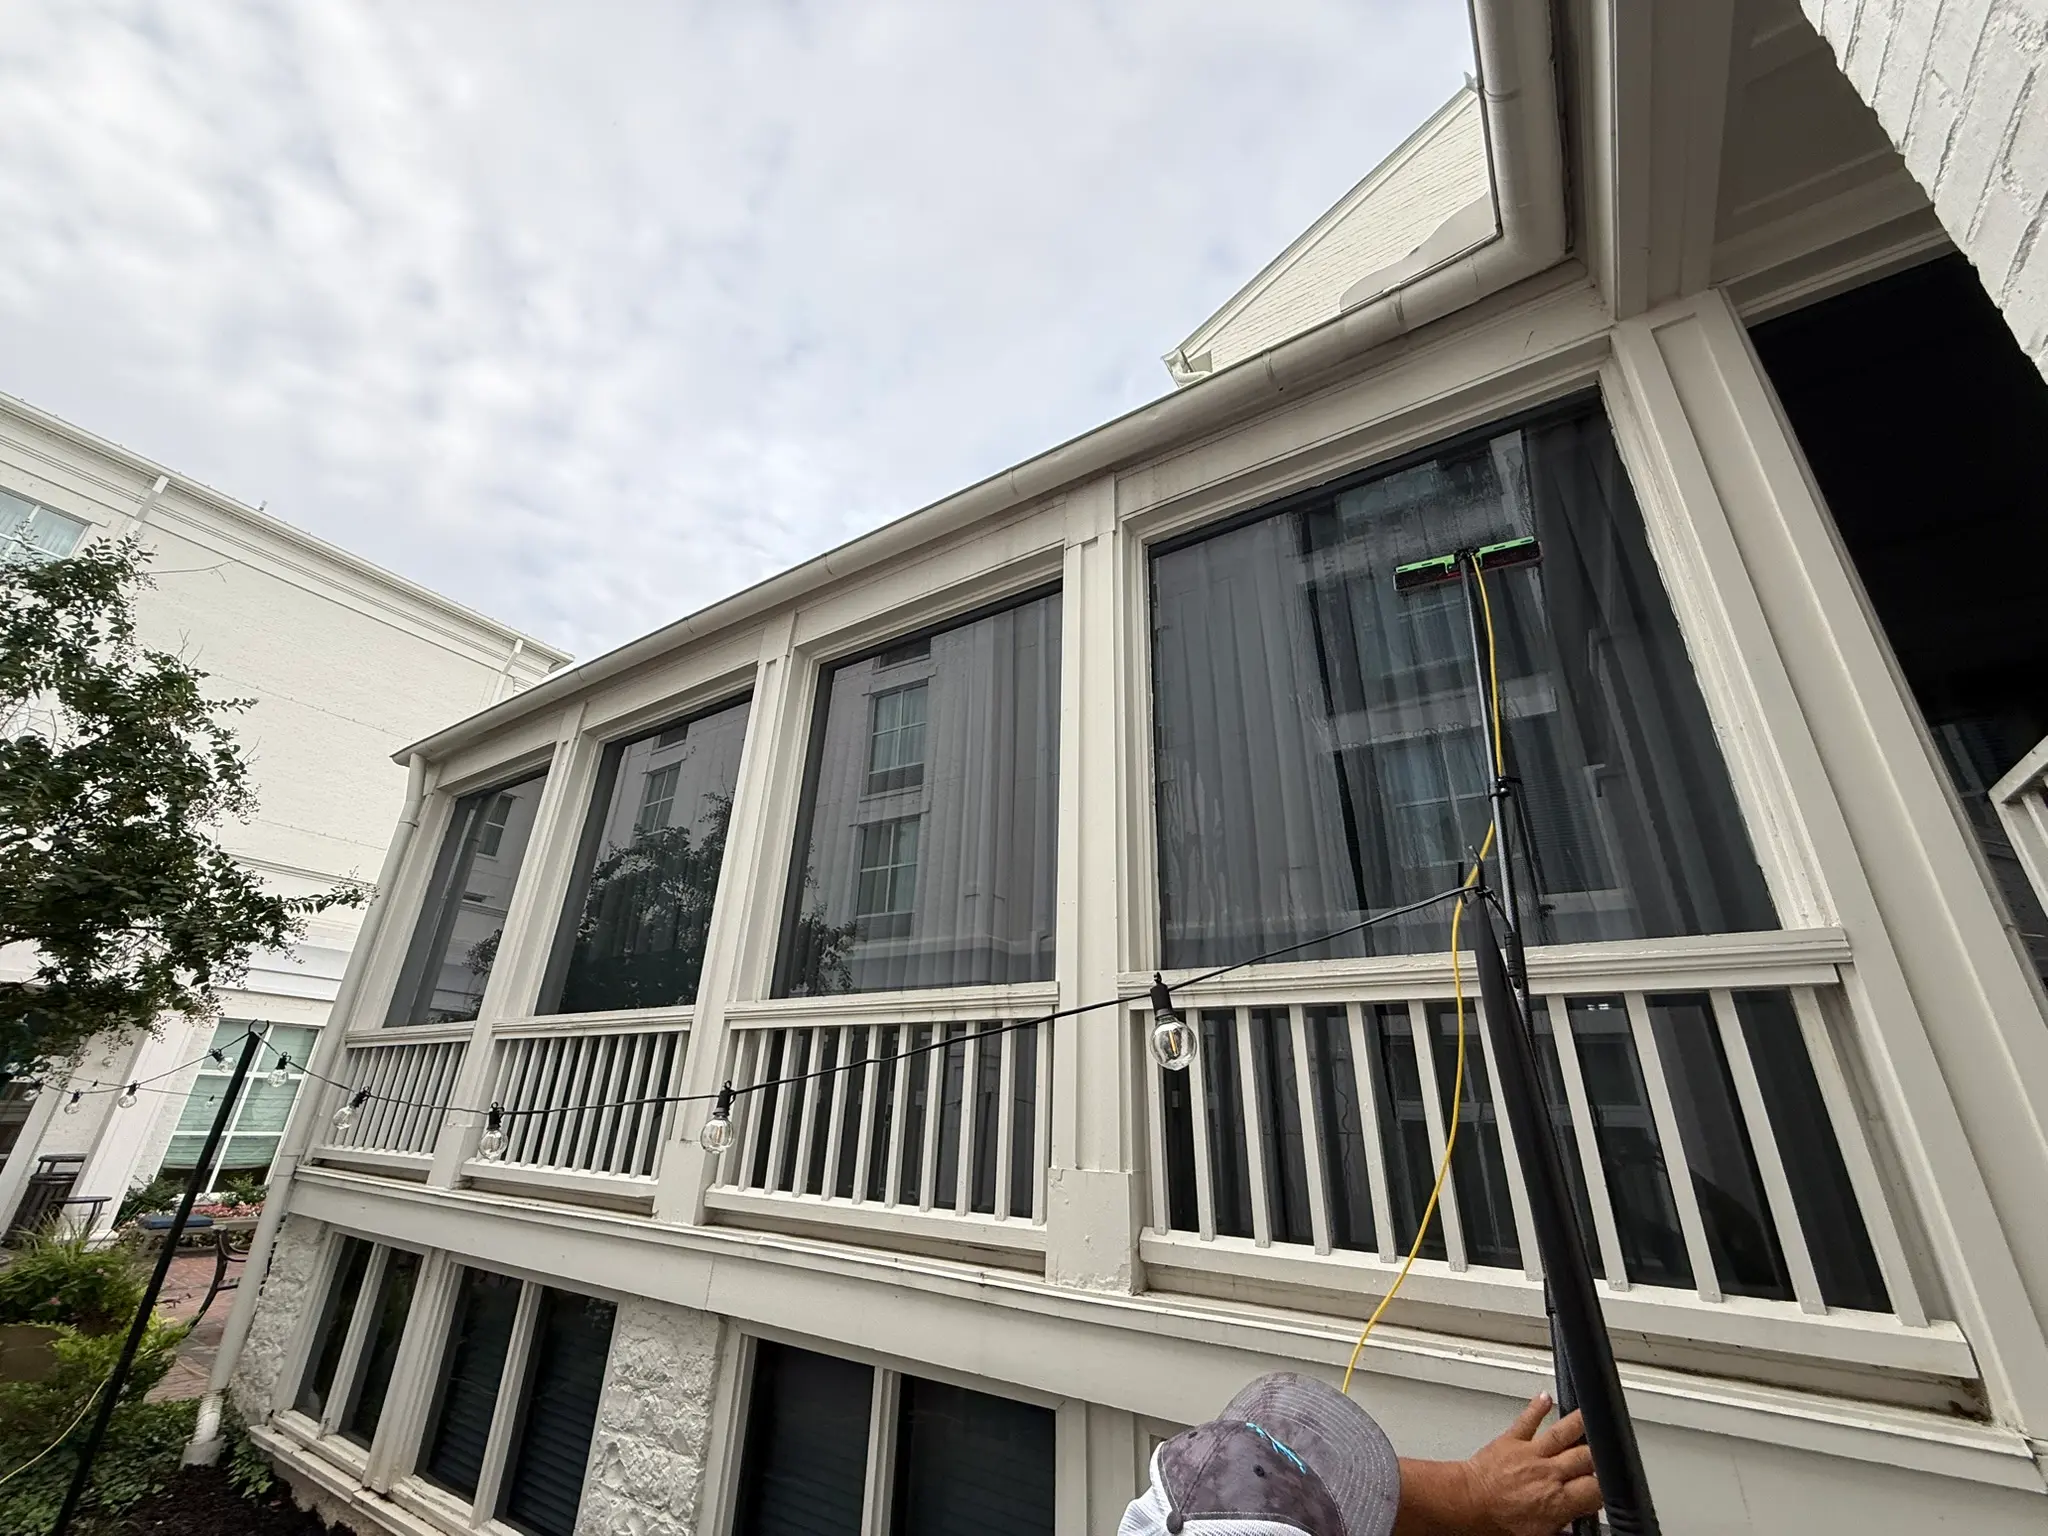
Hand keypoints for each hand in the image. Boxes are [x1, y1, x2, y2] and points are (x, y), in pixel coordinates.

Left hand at [1459, 1394, 1601, 1535]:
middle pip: (1585, 1457)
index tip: (1602, 1489)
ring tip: (1590, 1415)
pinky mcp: (1510, 1440)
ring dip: (1578, 1423)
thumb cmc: (1493, 1524)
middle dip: (1597, 1457)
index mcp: (1558, 1500)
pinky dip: (1537, 1407)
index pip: (1596, 1488)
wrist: (1464, 1506)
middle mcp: (1548, 1473)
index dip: (1604, 1488)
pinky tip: (1546, 1397)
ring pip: (1562, 1433)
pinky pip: (1527, 1420)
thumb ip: (1562, 1529)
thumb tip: (1574, 1530)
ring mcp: (1530, 1454)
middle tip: (1601, 1457)